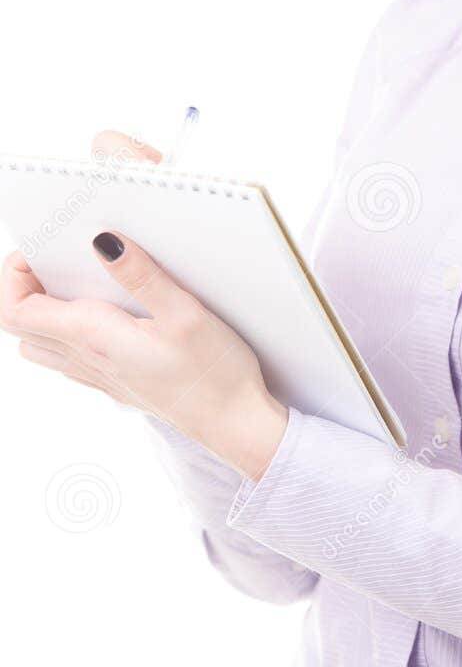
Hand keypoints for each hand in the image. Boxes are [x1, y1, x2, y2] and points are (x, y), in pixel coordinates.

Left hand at [0, 129, 288, 479]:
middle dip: (25, 288)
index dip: (13, 276)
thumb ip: (141, 275)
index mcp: (94, 338)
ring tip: (80, 284)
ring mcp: (99, 377)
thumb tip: (102, 241)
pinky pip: (69, 359)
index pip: (16, 310)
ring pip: (41, 345)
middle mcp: (86, 360)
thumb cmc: (215, 372)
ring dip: (44, 312)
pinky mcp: (116, 384)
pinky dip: (68, 332)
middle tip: (58, 259)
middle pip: (21, 326)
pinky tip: (107, 316)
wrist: (234, 424)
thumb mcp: (185, 313)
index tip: (40, 250)